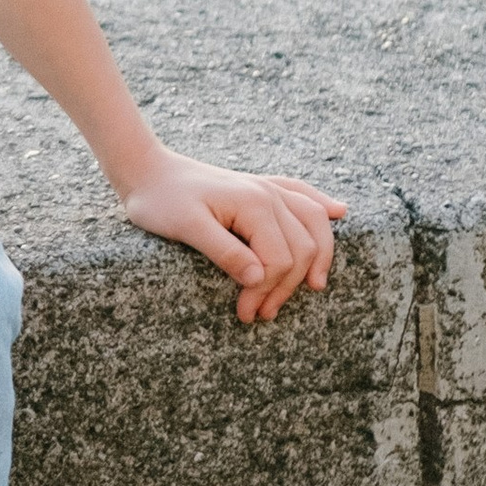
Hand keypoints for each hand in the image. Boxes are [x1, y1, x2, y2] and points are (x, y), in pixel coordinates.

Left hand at [114, 149, 344, 324]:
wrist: (146, 171)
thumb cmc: (160, 200)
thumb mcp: (187, 229)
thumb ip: (224, 252)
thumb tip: (259, 278)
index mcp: (254, 203)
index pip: (279, 259)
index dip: (265, 292)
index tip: (245, 314)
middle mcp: (268, 194)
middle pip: (302, 248)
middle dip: (287, 286)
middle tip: (259, 315)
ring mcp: (267, 188)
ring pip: (313, 222)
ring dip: (316, 257)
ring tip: (312, 287)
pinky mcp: (261, 188)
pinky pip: (302, 194)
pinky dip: (321, 206)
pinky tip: (339, 212)